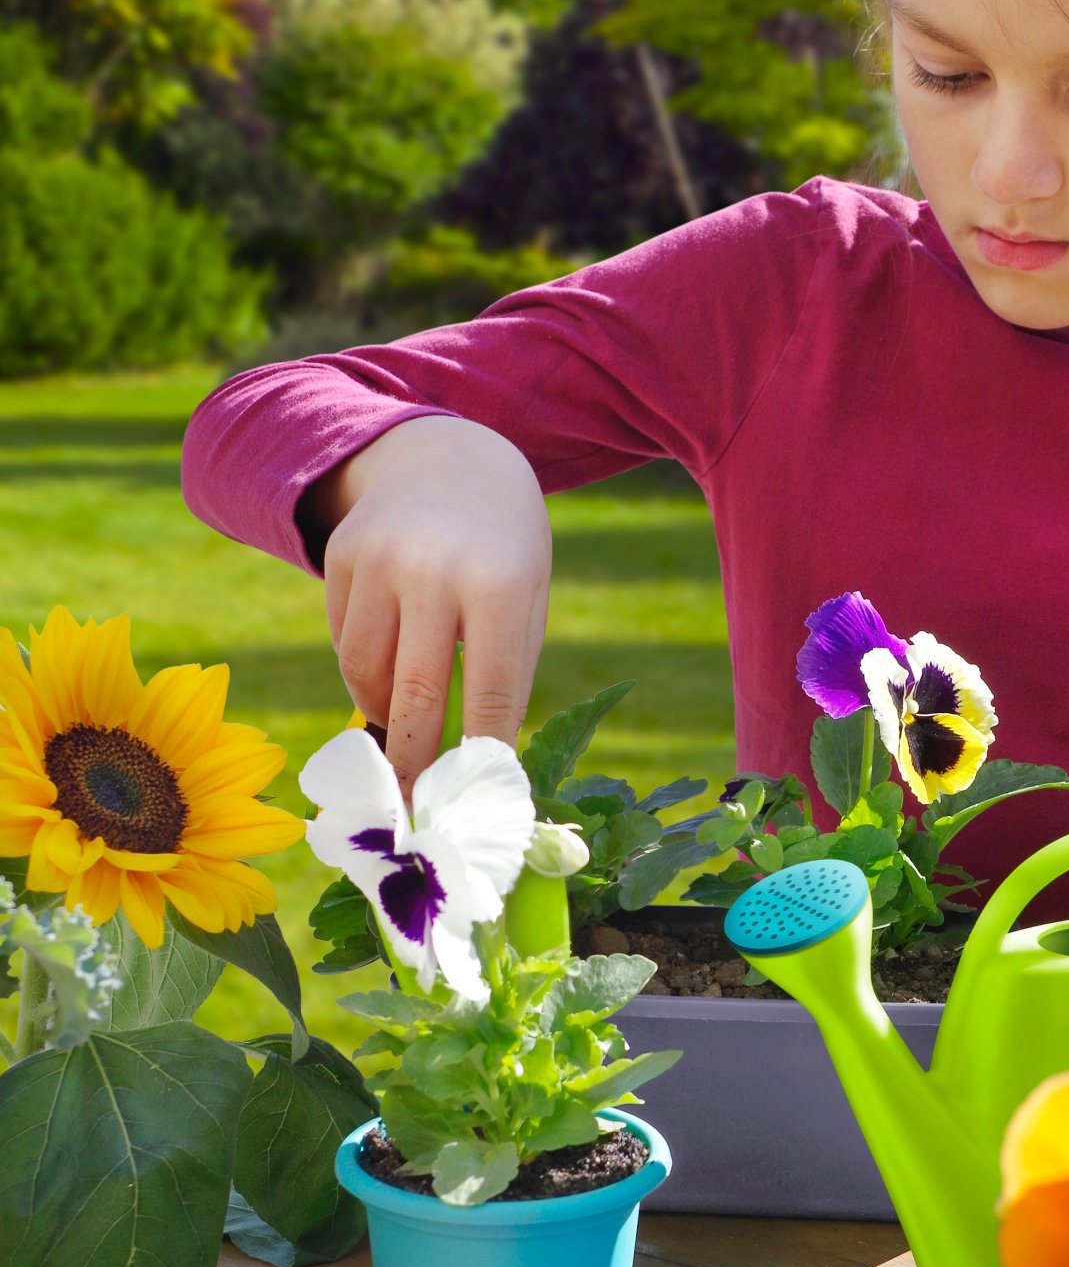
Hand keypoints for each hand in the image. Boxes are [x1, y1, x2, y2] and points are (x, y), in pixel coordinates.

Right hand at [316, 417, 551, 796]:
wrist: (451, 457)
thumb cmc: (505, 548)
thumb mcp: (528, 598)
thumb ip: (506, 673)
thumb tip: (477, 764)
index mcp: (500, 583)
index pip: (491, 691)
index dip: (481, 754)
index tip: (475, 803)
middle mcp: (434, 569)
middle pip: (415, 692)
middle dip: (413, 762)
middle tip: (413, 809)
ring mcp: (379, 560)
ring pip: (366, 672)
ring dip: (384, 715)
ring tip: (404, 727)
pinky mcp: (341, 556)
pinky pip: (344, 640)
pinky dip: (363, 672)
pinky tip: (387, 666)